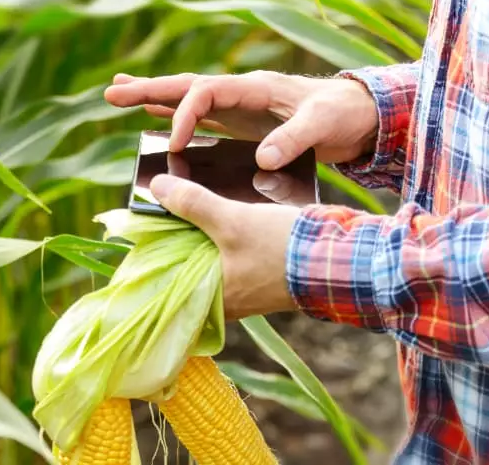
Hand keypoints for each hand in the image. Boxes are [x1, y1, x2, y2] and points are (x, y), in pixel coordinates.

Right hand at [104, 71, 377, 169]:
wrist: (361, 116)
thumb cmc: (343, 114)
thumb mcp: (322, 125)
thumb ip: (292, 139)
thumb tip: (261, 160)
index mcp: (255, 87)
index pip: (205, 91)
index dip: (184, 113)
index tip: (174, 144)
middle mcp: (242, 94)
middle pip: (186, 87)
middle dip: (149, 90)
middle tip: (110, 92)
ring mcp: (241, 109)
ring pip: (190, 101)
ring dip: (156, 100)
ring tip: (120, 96)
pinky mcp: (246, 126)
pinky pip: (205, 121)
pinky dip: (180, 120)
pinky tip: (162, 124)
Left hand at [150, 173, 299, 320]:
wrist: (339, 258)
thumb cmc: (281, 246)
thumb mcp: (232, 220)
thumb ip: (193, 203)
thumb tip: (155, 186)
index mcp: (212, 298)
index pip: (170, 280)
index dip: (157, 252)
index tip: (149, 228)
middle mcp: (227, 303)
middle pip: (191, 269)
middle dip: (182, 242)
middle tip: (168, 213)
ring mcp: (248, 293)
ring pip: (215, 263)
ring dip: (206, 240)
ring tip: (195, 210)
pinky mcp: (266, 280)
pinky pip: (236, 261)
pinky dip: (228, 243)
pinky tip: (227, 220)